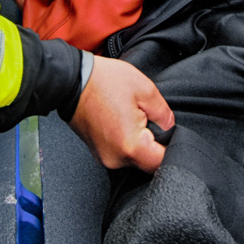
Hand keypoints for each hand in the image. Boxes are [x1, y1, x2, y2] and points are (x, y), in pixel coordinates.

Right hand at [68, 56, 173, 172]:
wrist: (71, 80)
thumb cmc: (104, 82)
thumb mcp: (145, 89)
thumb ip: (164, 114)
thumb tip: (169, 128)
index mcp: (130, 146)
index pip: (163, 162)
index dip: (171, 147)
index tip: (168, 132)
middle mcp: (116, 159)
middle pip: (148, 163)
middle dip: (153, 143)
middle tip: (146, 119)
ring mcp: (104, 158)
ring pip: (134, 158)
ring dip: (138, 142)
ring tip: (130, 117)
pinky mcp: (98, 153)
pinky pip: (121, 153)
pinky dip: (125, 141)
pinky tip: (120, 121)